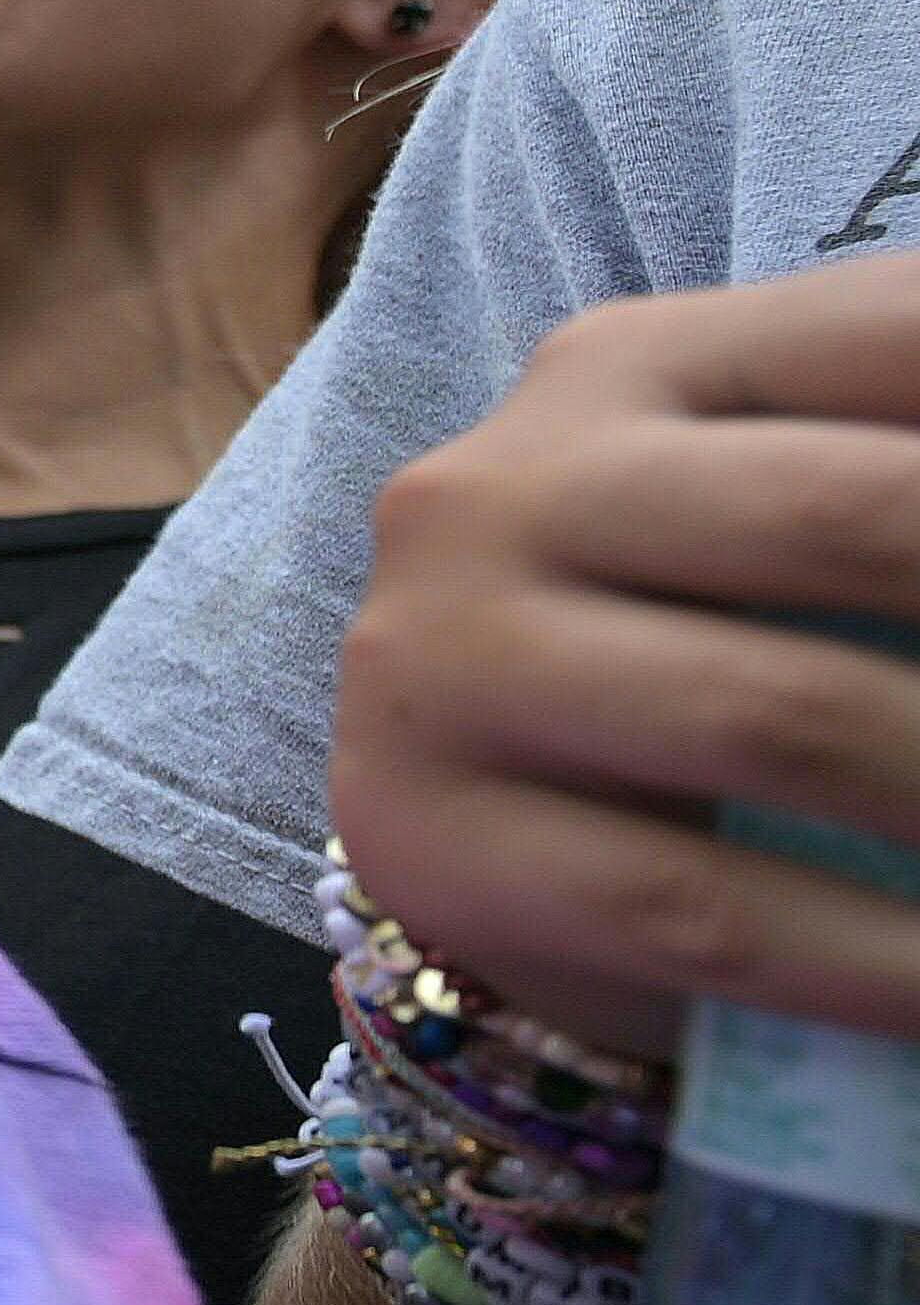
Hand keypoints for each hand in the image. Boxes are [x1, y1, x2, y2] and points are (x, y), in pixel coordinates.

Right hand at [326, 259, 919, 1059]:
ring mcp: (443, 660)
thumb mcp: (804, 521)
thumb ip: (905, 484)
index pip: (897, 340)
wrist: (469, 817)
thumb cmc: (692, 646)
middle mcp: (510, 486)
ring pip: (783, 715)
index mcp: (631, 367)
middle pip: (854, 515)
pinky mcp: (432, 838)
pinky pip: (702, 907)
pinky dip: (885, 964)